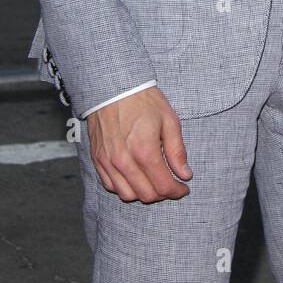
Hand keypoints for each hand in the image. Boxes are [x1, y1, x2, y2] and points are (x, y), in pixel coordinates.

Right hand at [87, 86, 192, 202]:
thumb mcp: (169, 120)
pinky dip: (124, 187)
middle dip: (163, 193)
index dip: (177, 191)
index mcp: (145, 150)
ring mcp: (108, 161)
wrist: (112, 87)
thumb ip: (177, 151)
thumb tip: (185, 174)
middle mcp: (124, 160)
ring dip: (143, 193)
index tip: (183, 187)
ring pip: (127, 195)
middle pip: (146, 195)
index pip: (163, 186)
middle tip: (171, 184)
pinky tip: (134, 177)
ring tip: (153, 181)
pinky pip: (110, 186)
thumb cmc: (143, 100)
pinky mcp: (98, 159)